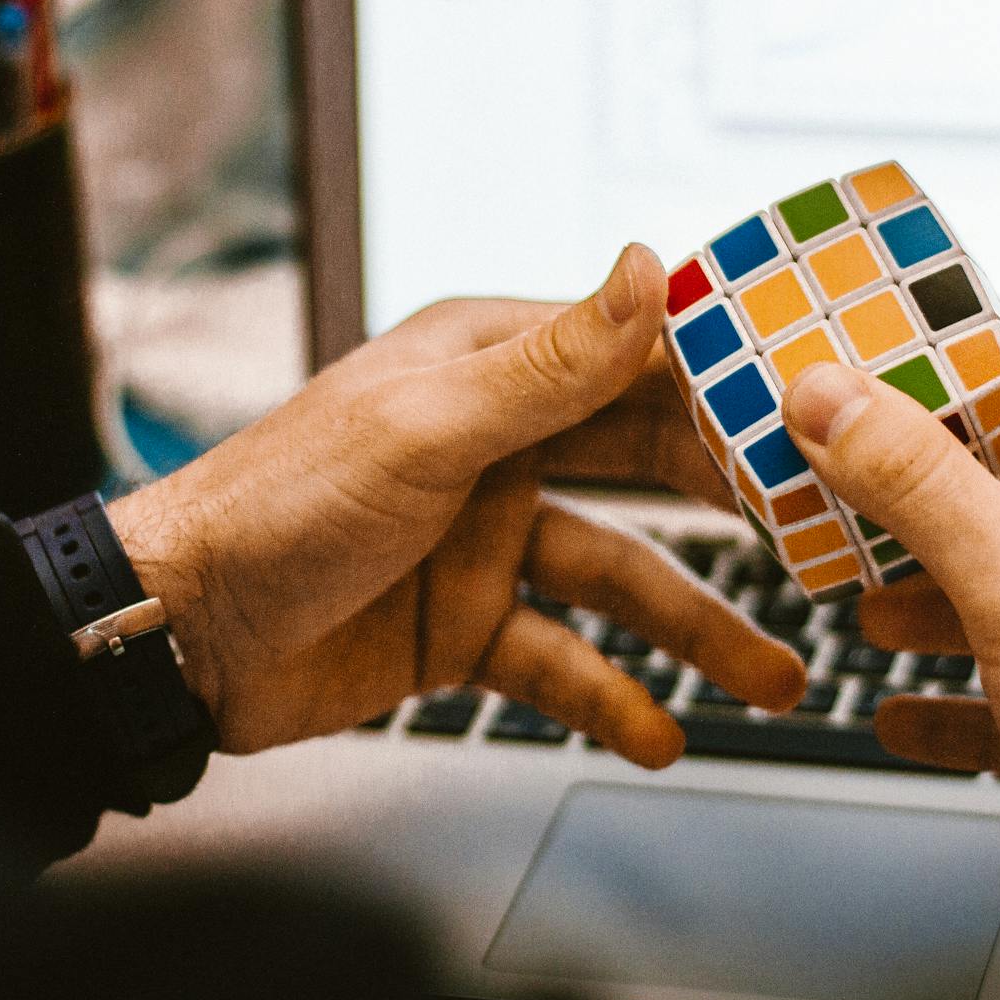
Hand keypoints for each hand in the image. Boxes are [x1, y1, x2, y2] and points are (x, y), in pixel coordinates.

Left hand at [106, 245, 804, 766]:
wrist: (177, 636)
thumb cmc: (278, 503)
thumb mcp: (428, 428)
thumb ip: (551, 364)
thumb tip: (648, 266)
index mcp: (488, 366)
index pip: (636, 360)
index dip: (727, 384)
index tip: (818, 408)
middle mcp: (498, 444)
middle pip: (647, 470)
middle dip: (734, 511)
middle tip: (822, 542)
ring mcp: (486, 539)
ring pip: (619, 578)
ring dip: (695, 630)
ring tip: (771, 676)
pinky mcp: (466, 625)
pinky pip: (559, 660)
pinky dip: (609, 697)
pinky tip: (658, 734)